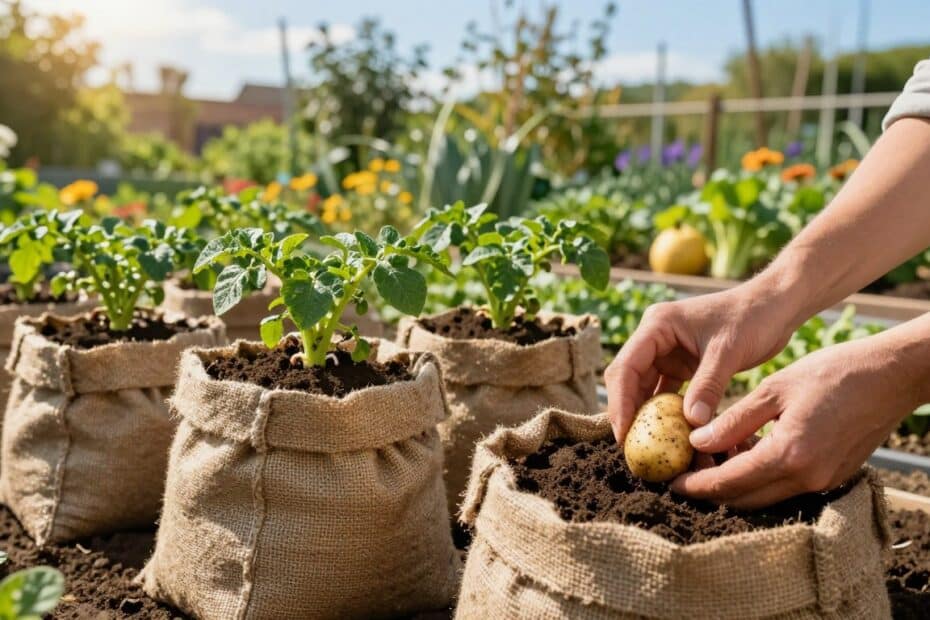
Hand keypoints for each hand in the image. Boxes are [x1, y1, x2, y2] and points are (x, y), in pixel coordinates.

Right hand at [604, 282, 795, 443]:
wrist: (775, 306)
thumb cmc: (752, 317)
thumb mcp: (728, 353)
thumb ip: (707, 387)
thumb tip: (692, 425)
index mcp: (657, 325)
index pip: (626, 366)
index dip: (620, 401)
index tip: (624, 432)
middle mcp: (655, 337)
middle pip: (628, 378)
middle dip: (627, 411)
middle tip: (630, 445)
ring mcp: (668, 351)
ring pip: (644, 387)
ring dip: (645, 414)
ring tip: (645, 445)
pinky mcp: (683, 364)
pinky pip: (666, 391)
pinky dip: (666, 411)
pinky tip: (668, 434)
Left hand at [671, 334, 921, 507]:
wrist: (891, 376)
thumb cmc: (833, 373)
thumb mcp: (774, 390)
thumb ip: (733, 421)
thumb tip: (696, 443)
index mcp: (788, 456)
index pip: (728, 484)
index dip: (694, 485)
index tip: (670, 481)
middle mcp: (807, 478)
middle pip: (744, 499)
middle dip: (710, 489)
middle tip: (684, 470)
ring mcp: (823, 482)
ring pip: (765, 496)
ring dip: (735, 482)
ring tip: (711, 455)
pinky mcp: (832, 476)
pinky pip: (785, 486)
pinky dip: (760, 475)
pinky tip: (745, 449)